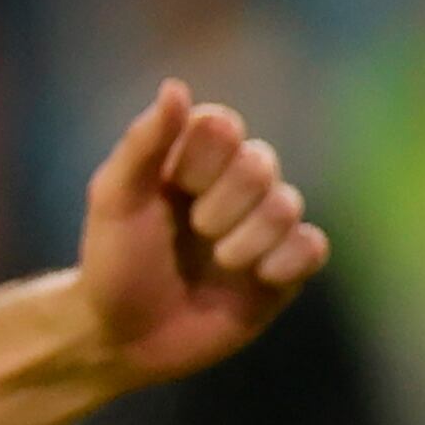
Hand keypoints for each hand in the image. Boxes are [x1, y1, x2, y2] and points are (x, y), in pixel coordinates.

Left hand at [78, 79, 329, 386]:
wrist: (122, 338)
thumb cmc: (111, 262)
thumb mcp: (115, 200)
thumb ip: (144, 143)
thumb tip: (176, 86)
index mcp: (188, 160)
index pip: (223, 125)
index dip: (204, 157)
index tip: (175, 187)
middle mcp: (230, 187)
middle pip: (260, 162)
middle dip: (226, 201)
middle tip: (196, 230)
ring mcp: (259, 228)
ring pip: (287, 205)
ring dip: (250, 235)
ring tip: (220, 260)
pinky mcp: (282, 271)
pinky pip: (312, 247)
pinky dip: (288, 260)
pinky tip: (258, 277)